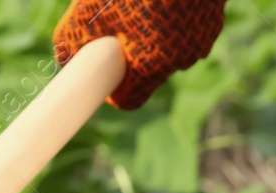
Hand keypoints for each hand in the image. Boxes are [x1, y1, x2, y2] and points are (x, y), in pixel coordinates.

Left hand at [53, 0, 225, 109]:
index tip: (103, 74)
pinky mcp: (214, 16)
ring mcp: (203, 37)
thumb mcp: (91, 8)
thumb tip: (61, 61)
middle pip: (150, 72)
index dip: (114, 90)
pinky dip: (174, 17)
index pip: (130, 100)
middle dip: (132, 55)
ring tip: (142, 4)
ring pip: (170, 49)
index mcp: (152, 65)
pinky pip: (188, 27)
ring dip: (154, 34)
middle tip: (117, 26)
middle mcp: (182, 59)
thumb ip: (71, 40)